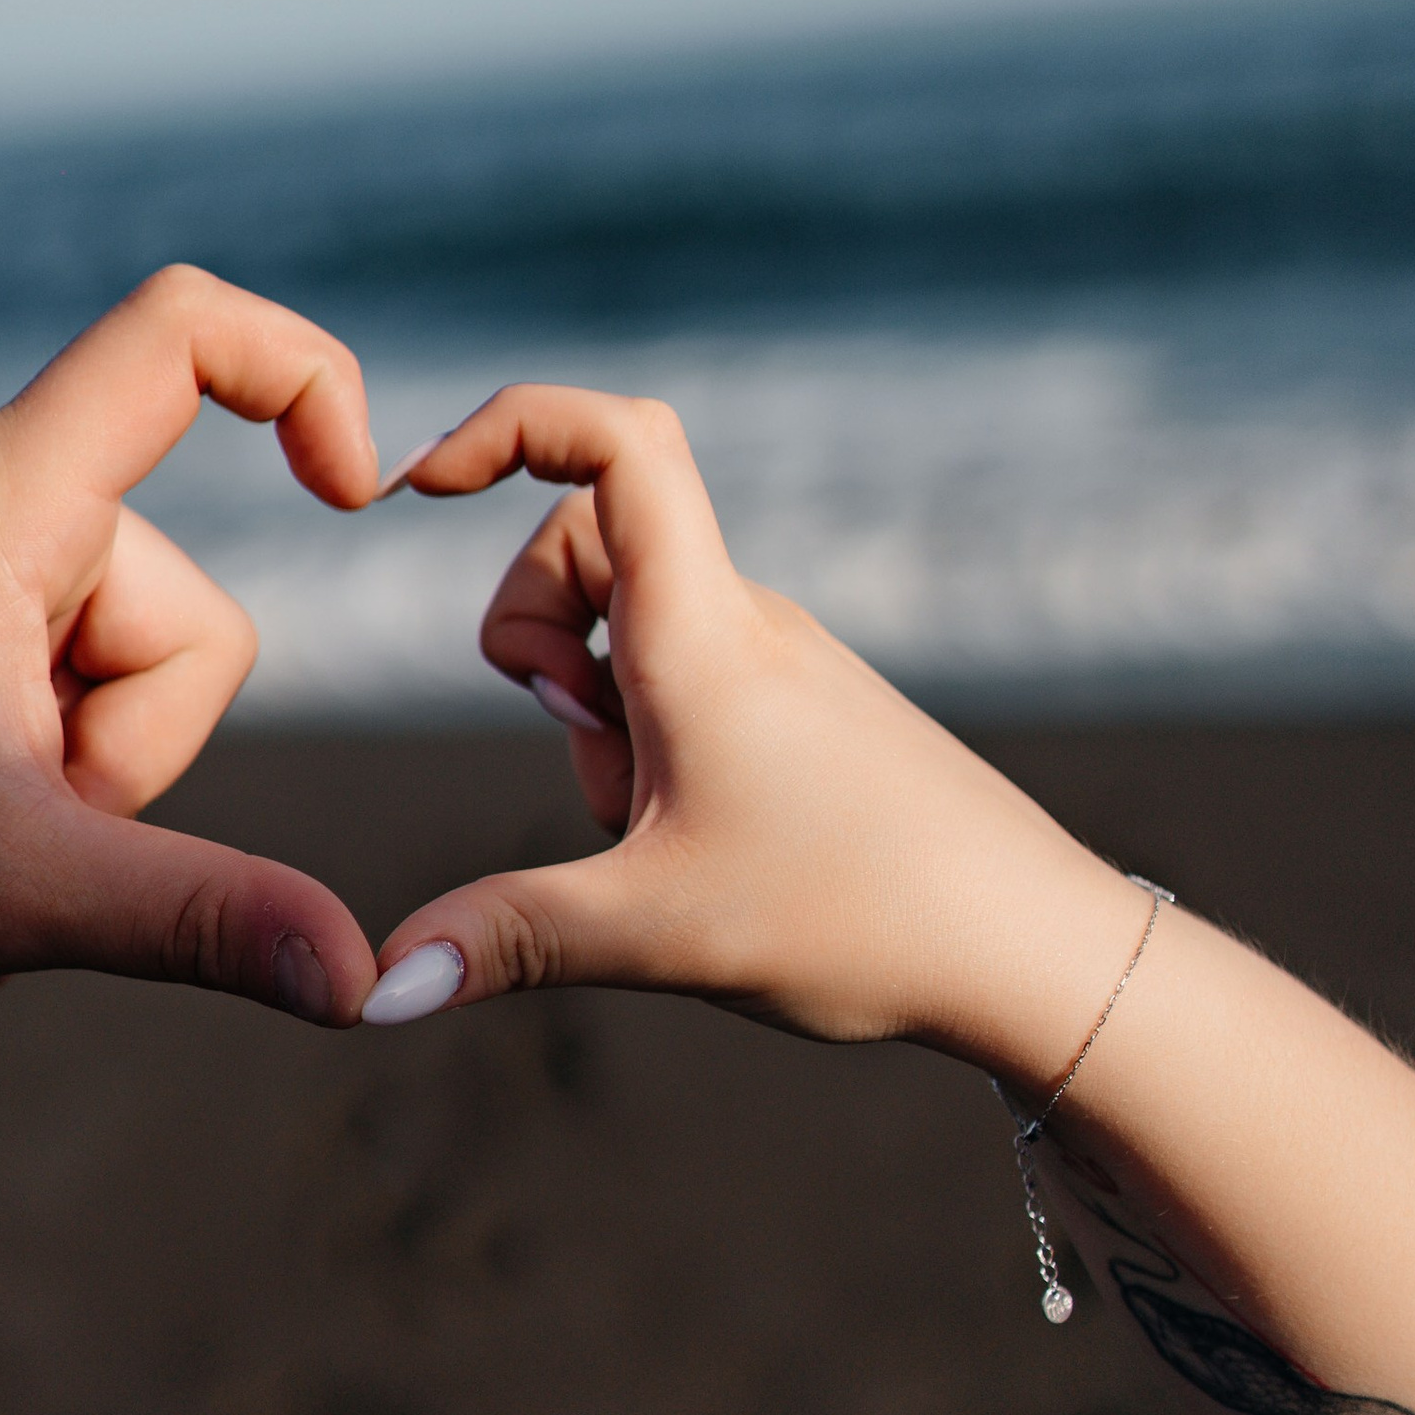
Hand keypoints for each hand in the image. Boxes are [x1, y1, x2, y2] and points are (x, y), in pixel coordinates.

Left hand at [0, 267, 385, 1087]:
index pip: (181, 333)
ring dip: (79, 767)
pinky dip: (40, 758)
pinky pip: (57, 663)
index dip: (305, 378)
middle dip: (129, 744)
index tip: (354, 490)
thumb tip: (363, 983)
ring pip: (125, 654)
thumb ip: (203, 918)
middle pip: (178, 601)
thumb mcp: (12, 891)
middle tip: (0, 819)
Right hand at [370, 384, 1154, 1088]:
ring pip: (623, 627)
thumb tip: (379, 989)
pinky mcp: (793, 705)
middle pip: (583, 540)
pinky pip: (675, 681)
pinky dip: (643, 743)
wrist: (1036, 951)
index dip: (510, 425)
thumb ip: (507, 940)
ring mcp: (772, 658)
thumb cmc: (863, 920)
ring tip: (658, 830)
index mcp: (703, 633)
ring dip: (593, 715)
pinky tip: (695, 839)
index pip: (614, 442)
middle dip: (535, 640)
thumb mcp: (656, 932)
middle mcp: (739, 620)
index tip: (424, 486)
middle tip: (596, 763)